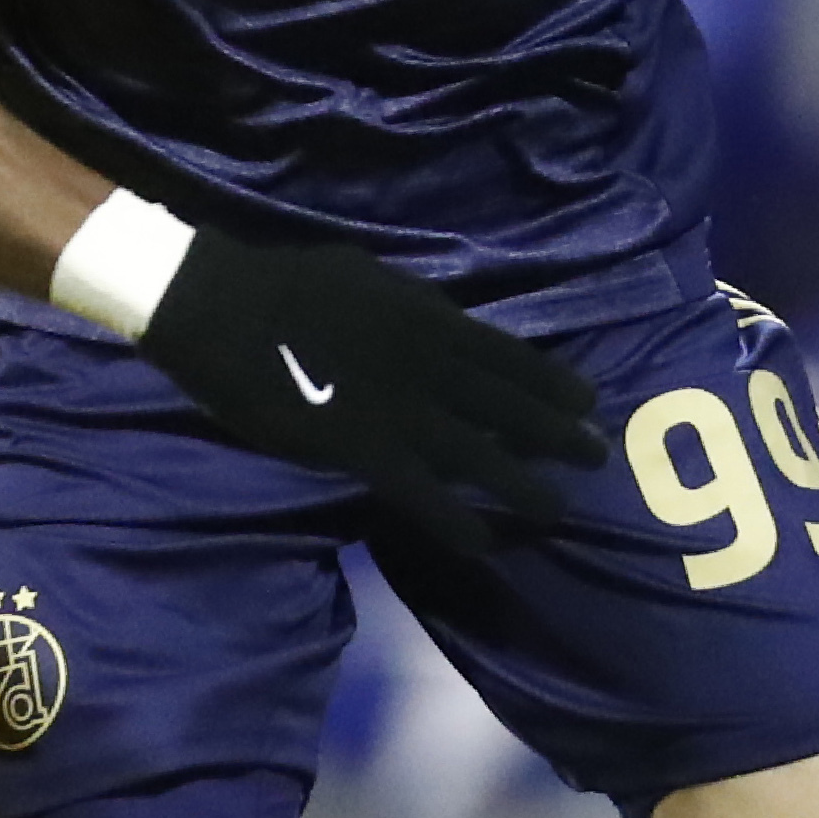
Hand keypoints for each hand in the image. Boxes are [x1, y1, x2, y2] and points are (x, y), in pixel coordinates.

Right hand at [133, 237, 608, 554]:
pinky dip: (455, 518)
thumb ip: (411, 302)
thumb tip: (440, 314)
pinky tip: (484, 540)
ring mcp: (399, 409)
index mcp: (429, 318)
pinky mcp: (361, 447)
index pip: (509, 356)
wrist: (221, 307)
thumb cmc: (288, 285)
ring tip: (559, 508)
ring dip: (524, 483)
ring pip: (480, 454)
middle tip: (597, 456)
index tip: (588, 401)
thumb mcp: (367, 277)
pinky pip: (421, 491)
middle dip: (557, 435)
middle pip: (510, 407)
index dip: (552, 383)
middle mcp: (429, 365)